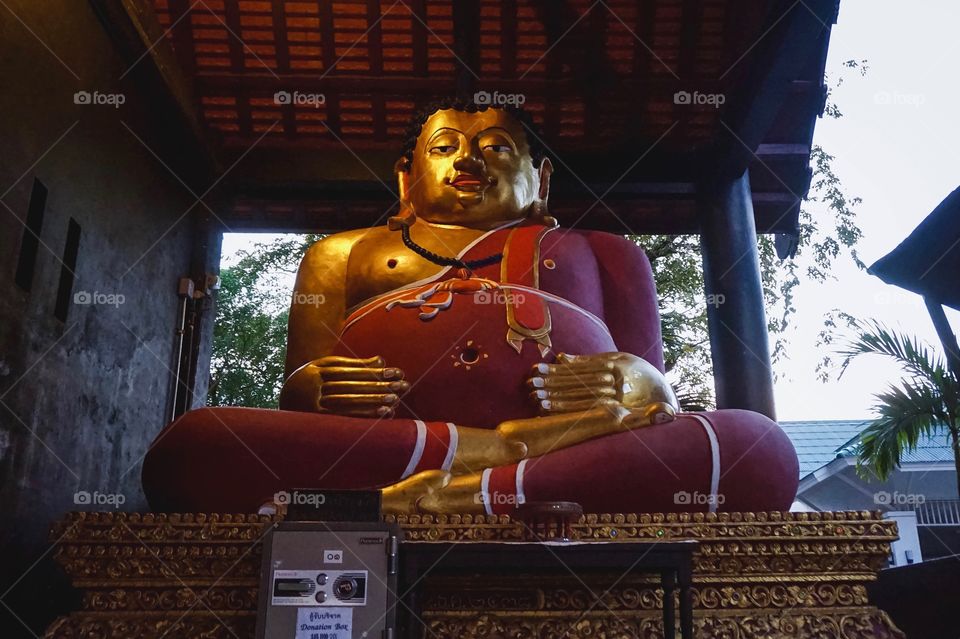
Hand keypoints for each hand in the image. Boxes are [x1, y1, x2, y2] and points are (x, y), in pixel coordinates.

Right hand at [313, 355, 409, 417]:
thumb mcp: (326, 370)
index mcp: (314, 370)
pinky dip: (366, 415)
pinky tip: (384, 413)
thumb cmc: (311, 386)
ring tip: (395, 399)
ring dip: (374, 400)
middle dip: (379, 385)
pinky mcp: (315, 422)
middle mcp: (311, 387)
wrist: (280, 409)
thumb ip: (353, 365)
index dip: (373, 370)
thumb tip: (382, 359)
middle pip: (352, 385)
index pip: (349, 370)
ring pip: (349, 401)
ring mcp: (311, 405)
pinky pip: (345, 417)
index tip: (396, 371)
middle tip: (403, 385)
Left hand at [528, 352, 677, 421]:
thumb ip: (588, 360)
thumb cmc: (636, 372)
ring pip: (581, 401)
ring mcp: (618, 403)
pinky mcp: (617, 416)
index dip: (556, 370)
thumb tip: (561, 357)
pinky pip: (589, 414)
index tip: (536, 369)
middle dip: (552, 385)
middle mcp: (617, 385)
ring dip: (557, 400)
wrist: (663, 393)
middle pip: (577, 385)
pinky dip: (568, 413)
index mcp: (616, 367)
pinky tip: (552, 413)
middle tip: (530, 383)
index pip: (580, 369)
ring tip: (535, 397)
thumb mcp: (617, 359)